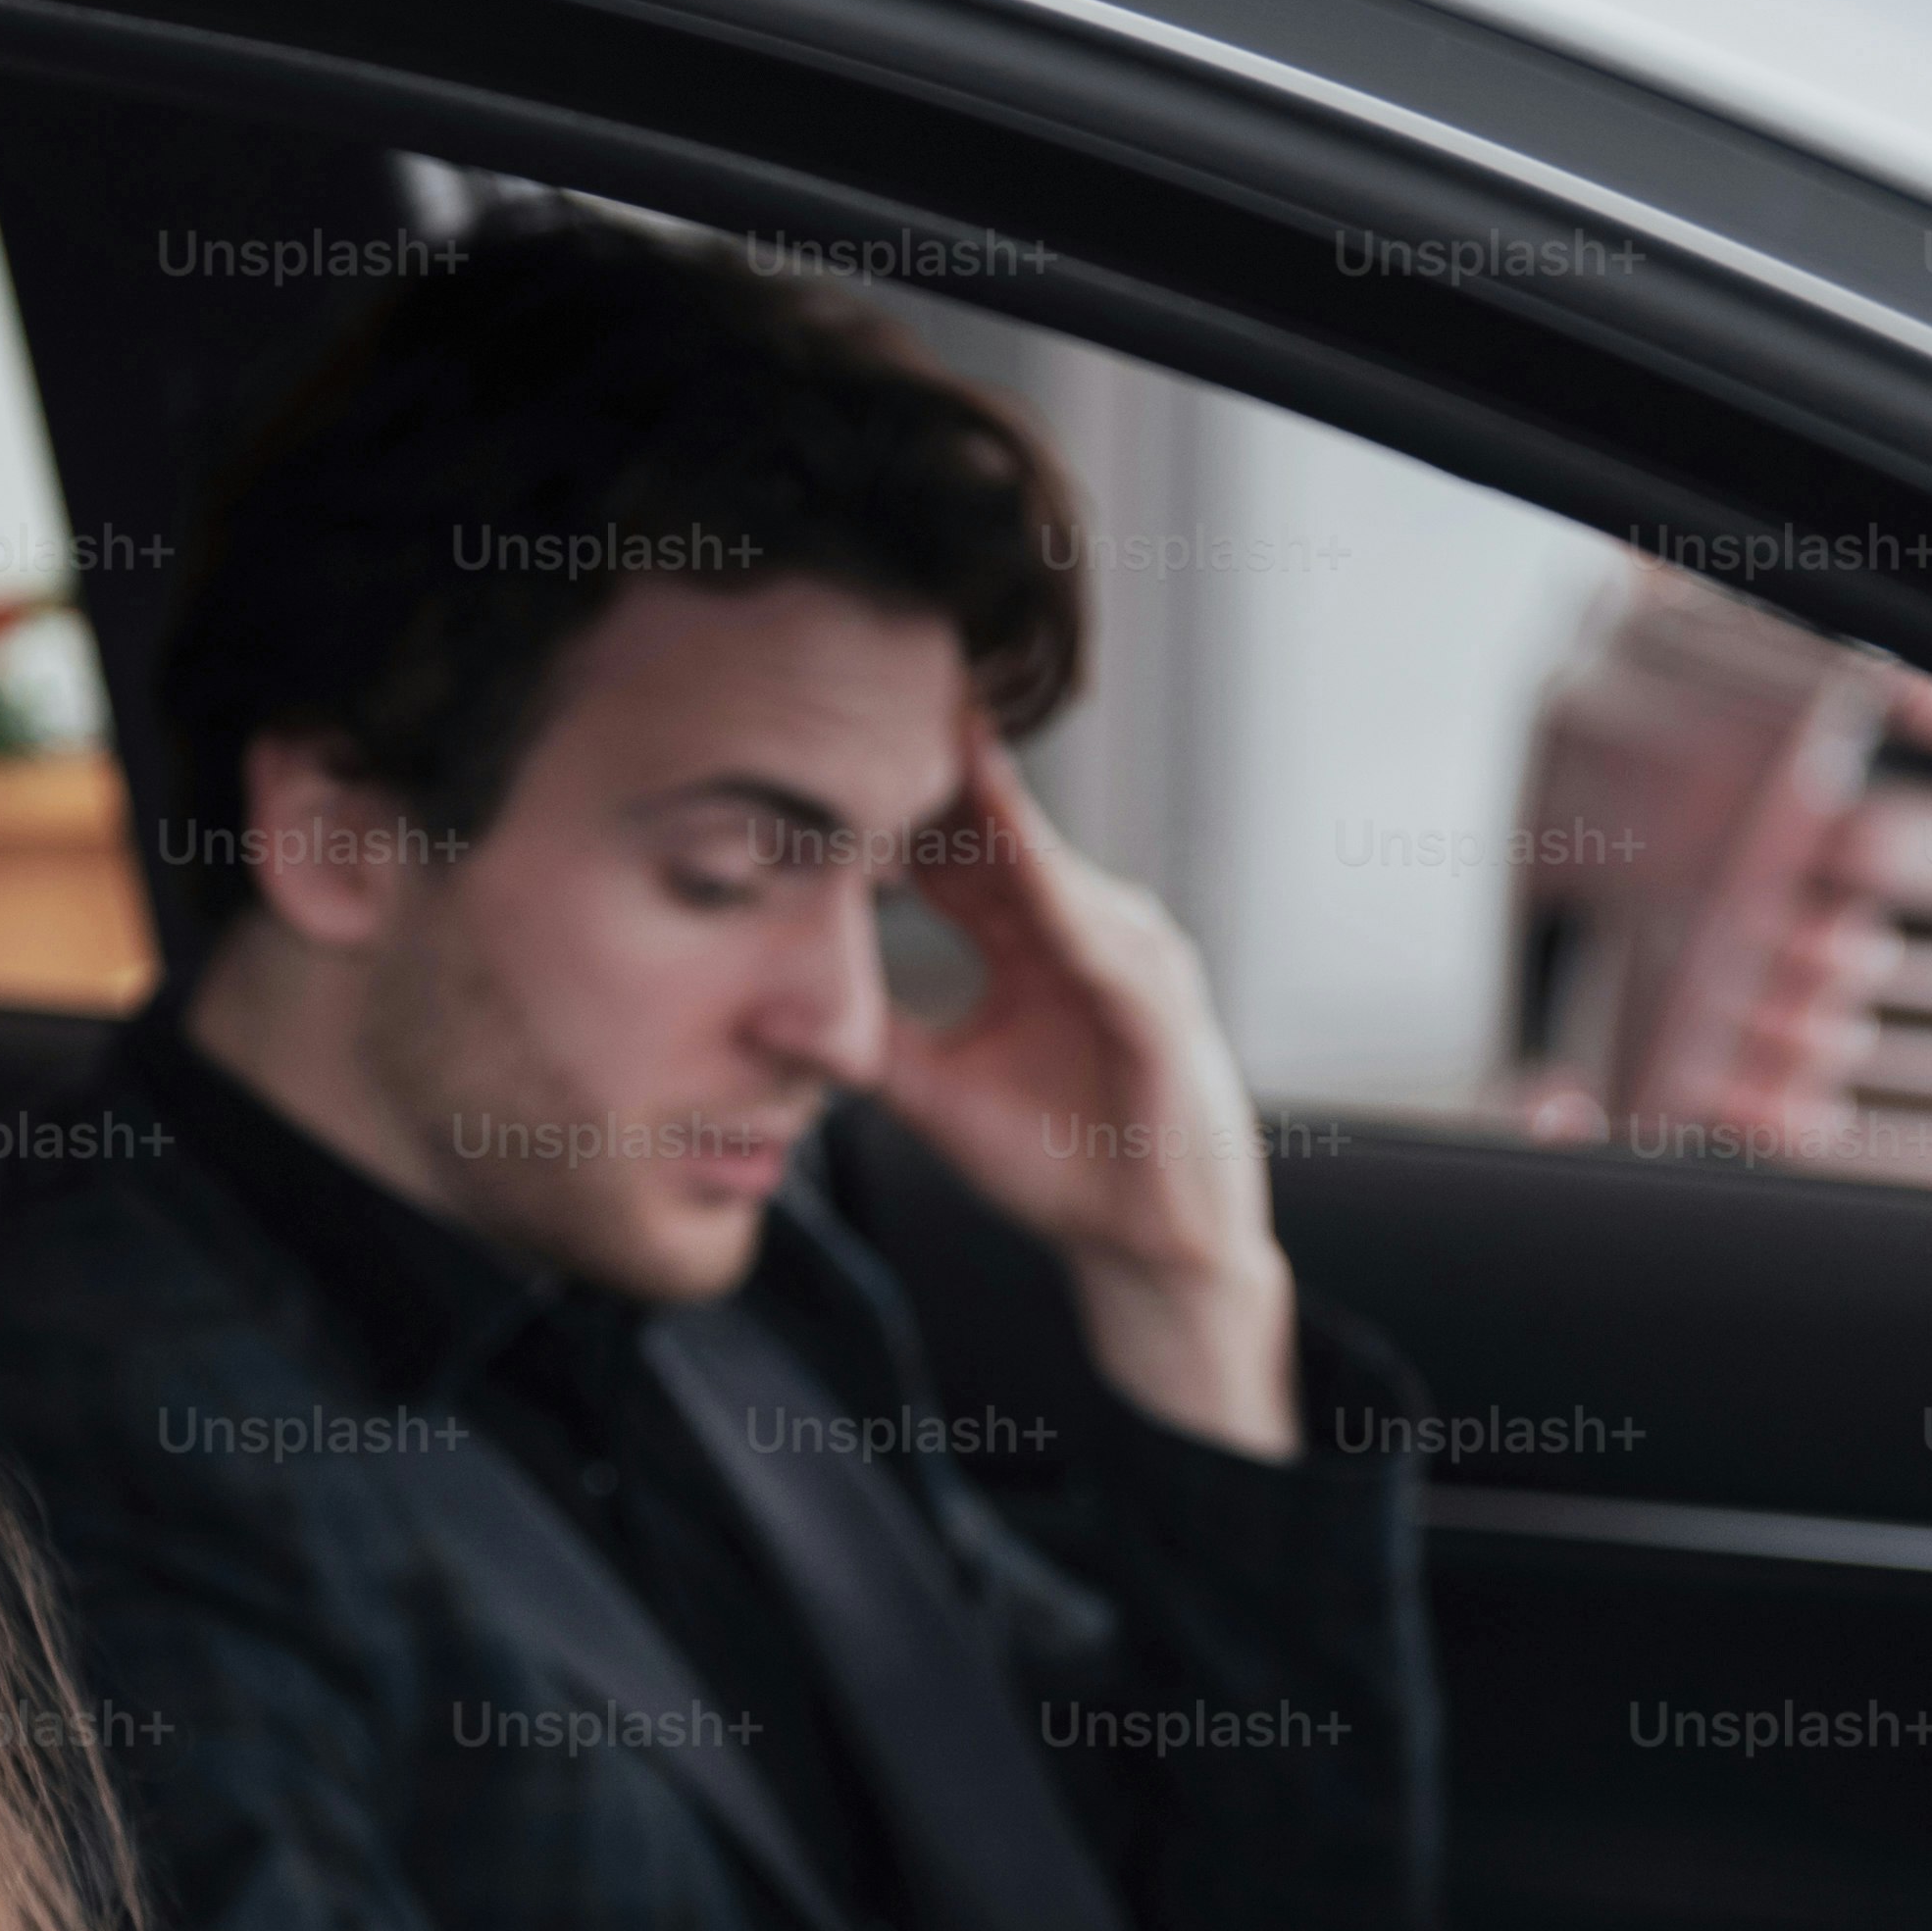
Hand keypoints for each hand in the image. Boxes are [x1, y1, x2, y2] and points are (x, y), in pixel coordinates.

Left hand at [867, 707, 1298, 1456]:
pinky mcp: (1157, 1003)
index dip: (899, 798)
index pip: (961, 847)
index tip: (830, 736)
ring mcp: (1129, 956)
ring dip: (995, 804)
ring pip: (1046, 863)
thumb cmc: (1063, 1166)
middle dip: (945, 762)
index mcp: (1035, 941)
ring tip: (937, 732)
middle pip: (1004, 829)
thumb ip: (870, 1046)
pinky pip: (1094, 934)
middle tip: (877, 681)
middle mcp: (1087, 928)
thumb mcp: (939, 1096)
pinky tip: (1011, 846)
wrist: (1151, 1249)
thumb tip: (774, 1016)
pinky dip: (1052, 886)